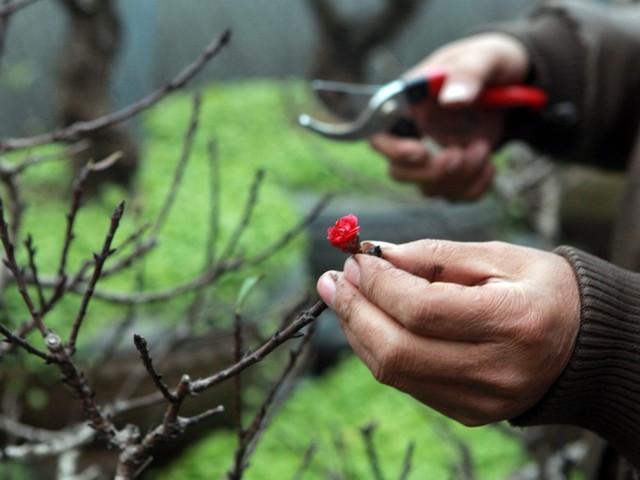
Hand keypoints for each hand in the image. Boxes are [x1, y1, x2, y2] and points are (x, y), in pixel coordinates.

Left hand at [316, 240, 579, 425]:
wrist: (582, 344)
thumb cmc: (542, 289)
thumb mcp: (499, 256)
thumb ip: (436, 256)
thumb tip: (377, 256)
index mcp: (514, 323)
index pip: (423, 310)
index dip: (379, 284)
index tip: (356, 258)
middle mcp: (497, 371)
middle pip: (398, 350)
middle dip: (354, 311)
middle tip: (332, 279)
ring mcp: (481, 400)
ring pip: (394, 371)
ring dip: (357, 330)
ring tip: (341, 295)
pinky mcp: (468, 412)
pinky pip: (406, 382)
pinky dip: (378, 349)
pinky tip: (369, 321)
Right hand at [370, 33, 530, 200]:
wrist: (511, 77)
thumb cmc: (489, 61)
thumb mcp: (483, 59)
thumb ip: (467, 75)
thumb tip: (451, 99)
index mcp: (408, 102)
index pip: (379, 133)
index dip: (394, 149)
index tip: (421, 151)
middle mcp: (413, 132)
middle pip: (399, 171)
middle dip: (431, 172)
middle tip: (459, 154)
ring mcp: (432, 155)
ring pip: (428, 188)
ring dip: (459, 178)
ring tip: (483, 147)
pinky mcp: (453, 170)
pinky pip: (454, 195)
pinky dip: (475, 188)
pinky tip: (490, 164)